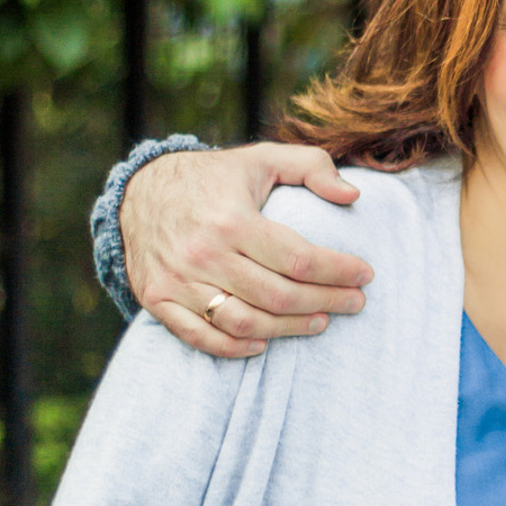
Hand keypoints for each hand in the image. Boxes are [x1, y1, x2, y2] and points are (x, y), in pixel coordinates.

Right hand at [122, 144, 371, 358]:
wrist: (140, 190)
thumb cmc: (215, 177)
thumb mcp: (263, 158)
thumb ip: (312, 166)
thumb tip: (353, 195)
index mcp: (232, 219)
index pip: (299, 259)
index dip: (339, 271)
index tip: (365, 275)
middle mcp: (202, 253)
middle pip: (278, 296)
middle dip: (326, 302)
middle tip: (354, 303)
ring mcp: (177, 280)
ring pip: (244, 323)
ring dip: (289, 330)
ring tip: (321, 321)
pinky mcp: (156, 299)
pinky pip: (201, 337)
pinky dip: (235, 348)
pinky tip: (265, 343)